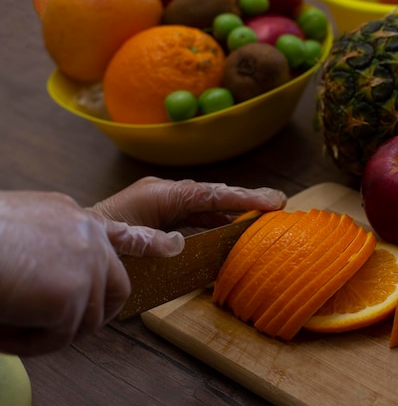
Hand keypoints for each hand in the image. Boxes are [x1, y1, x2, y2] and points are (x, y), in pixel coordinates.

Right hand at [0, 191, 180, 355]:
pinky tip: (6, 328)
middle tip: (58, 327)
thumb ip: (47, 248)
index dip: (147, 243)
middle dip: (95, 313)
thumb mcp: (16, 227)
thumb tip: (49, 279)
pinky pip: (60, 336)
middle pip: (115, 285)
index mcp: (70, 217)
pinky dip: (30, 343)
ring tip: (8, 320)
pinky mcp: (73, 293)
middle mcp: (88, 235)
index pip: (119, 233)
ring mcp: (86, 262)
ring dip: (46, 331)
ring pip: (84, 318)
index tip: (173, 245)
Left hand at [89, 176, 287, 230]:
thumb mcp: (123, 244)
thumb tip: (182, 244)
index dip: (243, 197)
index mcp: (159, 195)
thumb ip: (153, 241)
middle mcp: (164, 193)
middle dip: (246, 198)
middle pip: (213, 194)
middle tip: (279, 202)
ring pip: (207, 204)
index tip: (272, 201)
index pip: (210, 194)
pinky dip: (217, 219)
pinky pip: (196, 215)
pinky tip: (232, 228)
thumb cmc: (97, 246)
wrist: (75, 244)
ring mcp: (163, 203)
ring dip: (234, 208)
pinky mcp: (162, 215)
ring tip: (264, 213)